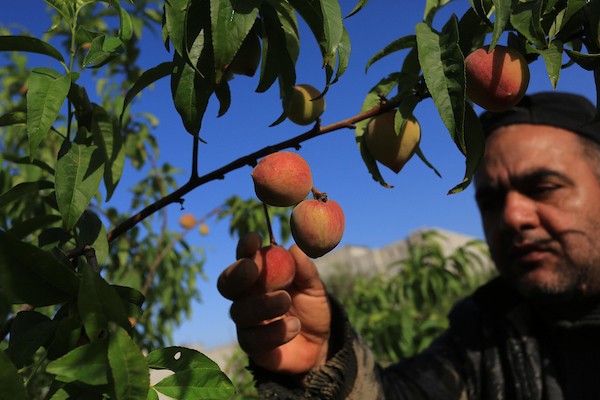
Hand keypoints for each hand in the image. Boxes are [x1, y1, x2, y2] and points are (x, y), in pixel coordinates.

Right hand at [217, 233, 330, 374]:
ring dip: (261, 304)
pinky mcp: (251, 345)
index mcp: (259, 276)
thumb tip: (295, 248)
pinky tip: (294, 326)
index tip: (255, 238)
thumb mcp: (314, 287)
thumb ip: (305, 270)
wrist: (320, 343)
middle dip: (236, 274)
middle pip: (227, 283)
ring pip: (239, 311)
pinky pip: (252, 338)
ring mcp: (246, 321)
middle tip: (252, 269)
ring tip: (286, 300)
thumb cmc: (311, 308)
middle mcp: (246, 296)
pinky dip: (273, 332)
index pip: (245, 258)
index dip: (245, 247)